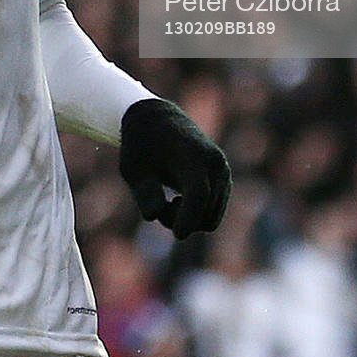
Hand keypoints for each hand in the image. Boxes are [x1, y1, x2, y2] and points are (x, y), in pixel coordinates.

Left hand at [119, 98, 231, 238]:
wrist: (159, 120)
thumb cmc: (141, 147)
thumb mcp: (132, 168)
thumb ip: (144, 192)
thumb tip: (154, 215)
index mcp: (192, 156)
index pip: (198, 194)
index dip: (189, 217)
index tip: (178, 235)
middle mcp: (215, 164)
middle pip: (204, 213)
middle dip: (179, 220)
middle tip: (157, 207)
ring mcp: (223, 173)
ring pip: (210, 219)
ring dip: (187, 220)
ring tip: (167, 202)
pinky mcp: (224, 182)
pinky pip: (212, 215)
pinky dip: (195, 216)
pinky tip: (178, 200)